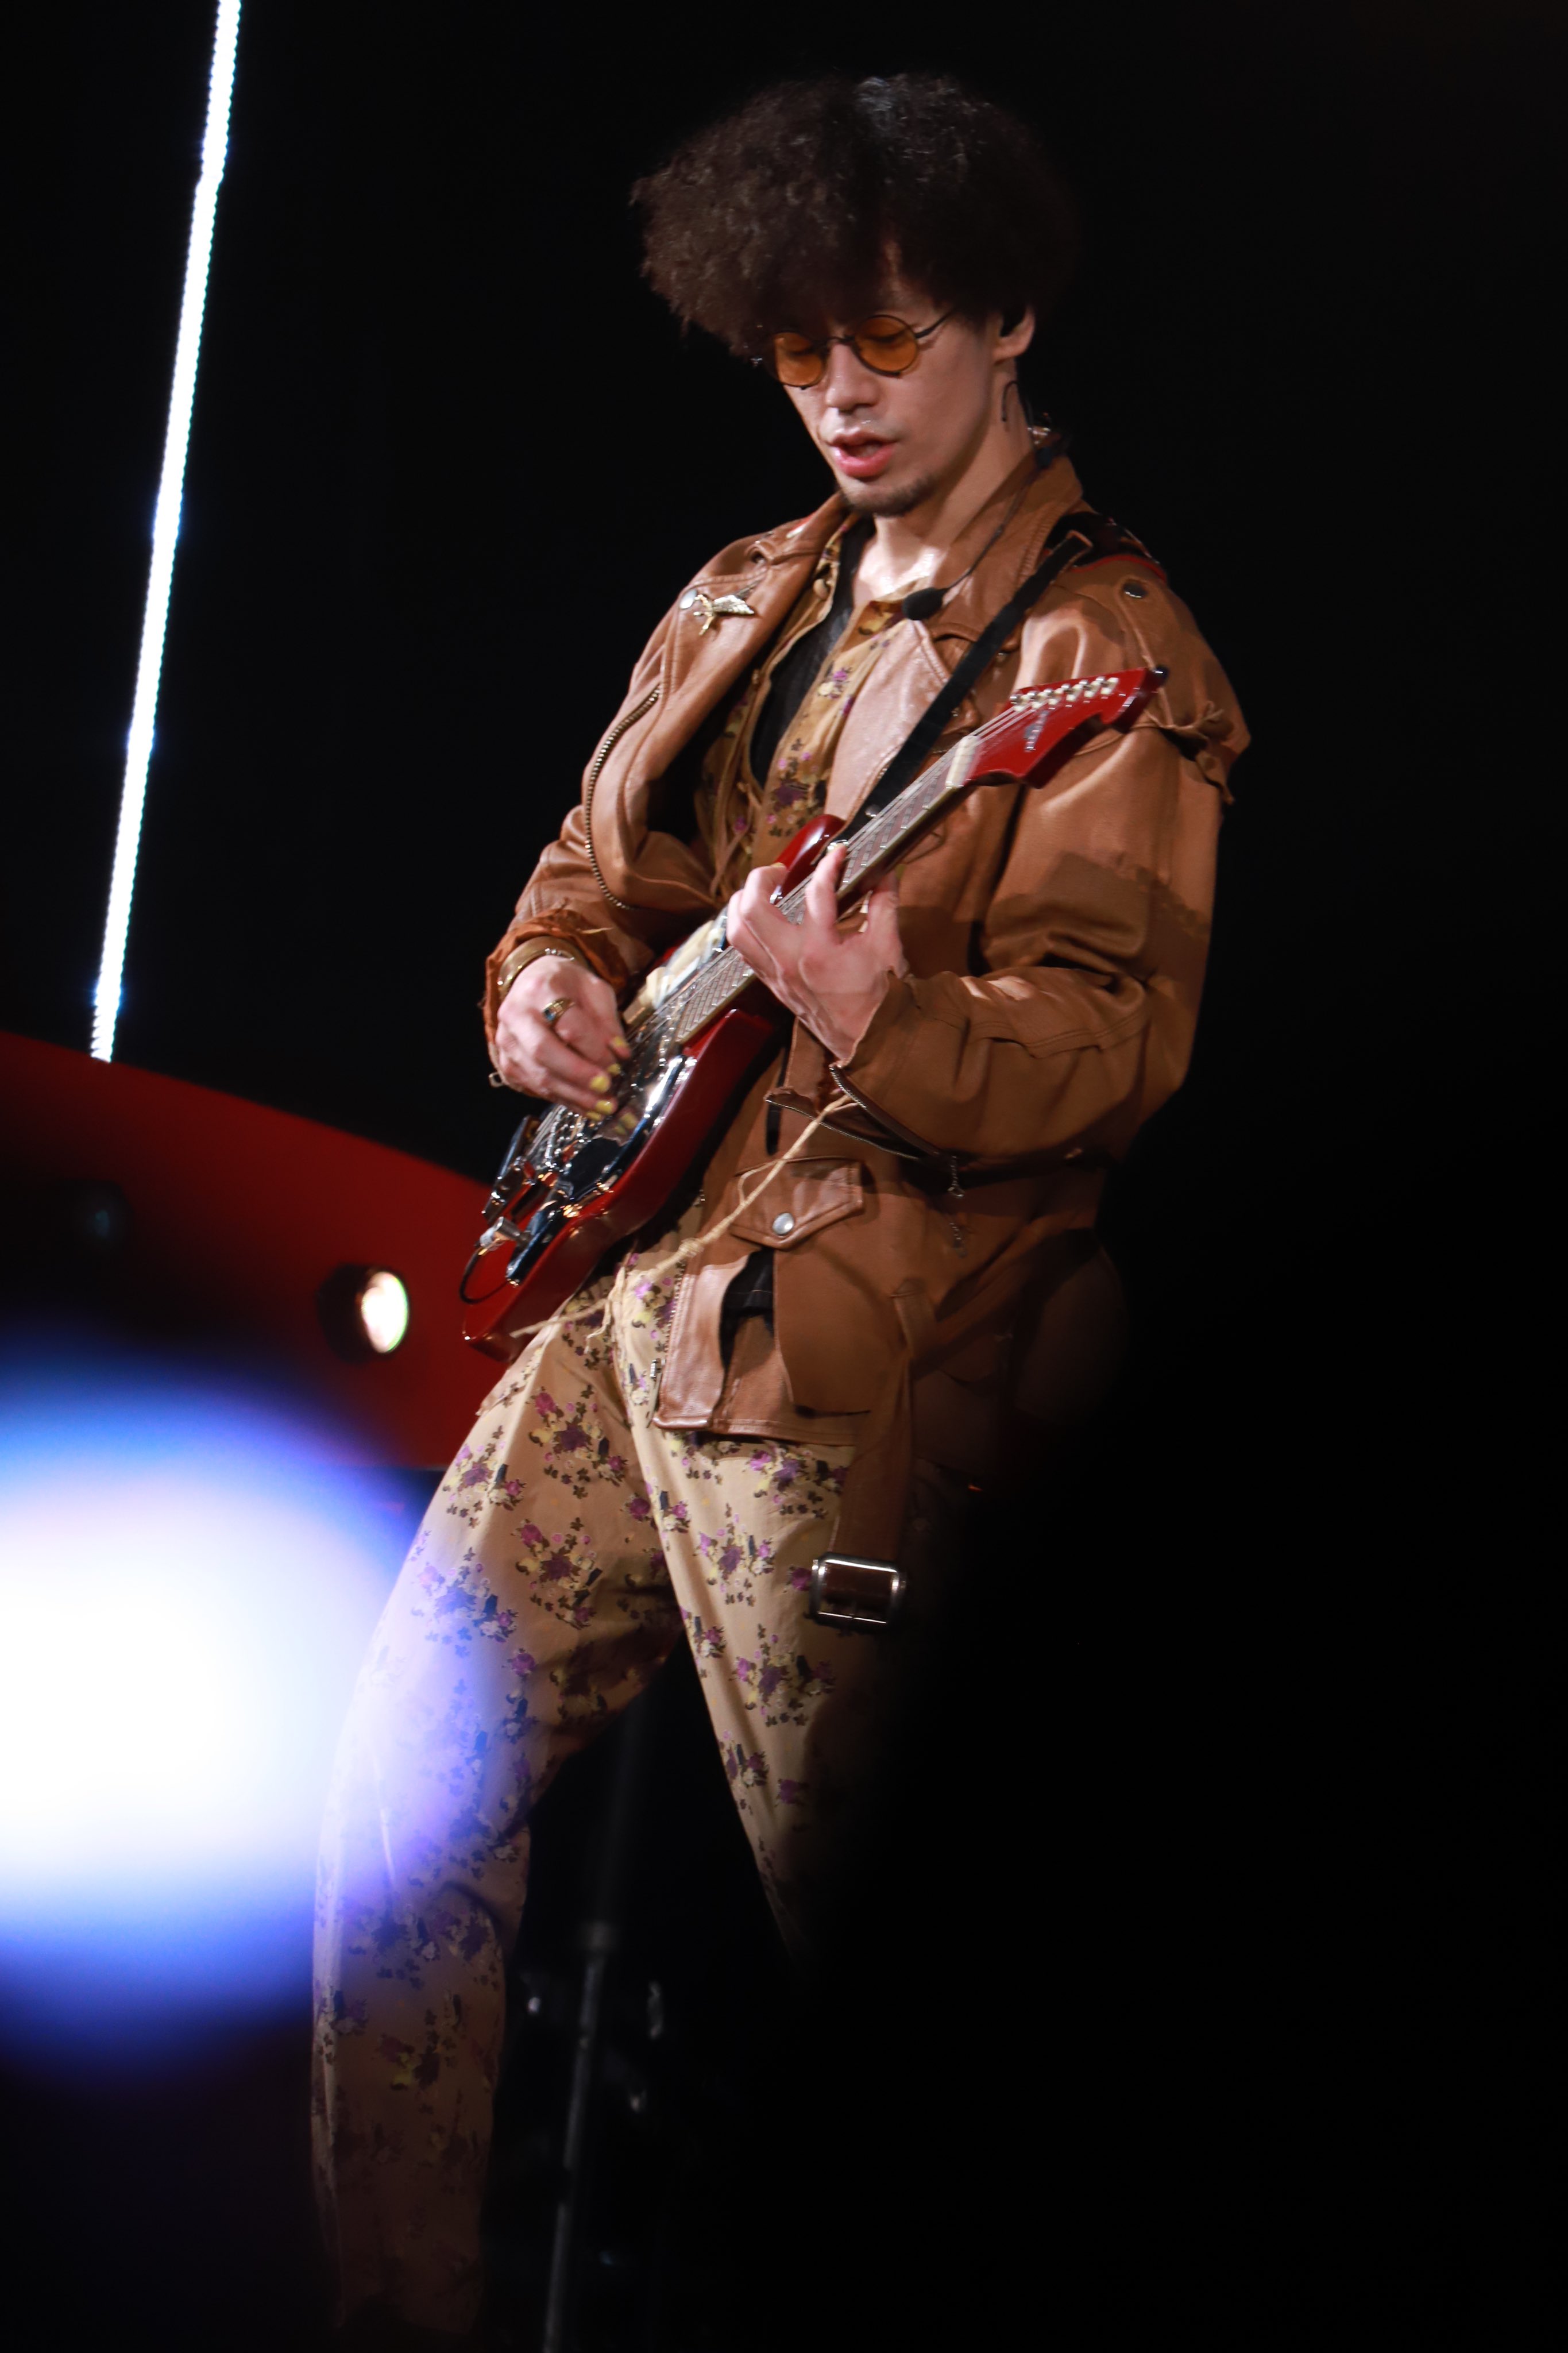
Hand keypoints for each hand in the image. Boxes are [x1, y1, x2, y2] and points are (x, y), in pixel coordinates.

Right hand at [493, 956, 629, 1113]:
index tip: (617, 1066)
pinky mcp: (505, 1061)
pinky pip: (534, 1087)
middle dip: (578, 1076)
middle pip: (545, 1052)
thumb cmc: (566, 985)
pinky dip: (562, 1099)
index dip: (594, 1050)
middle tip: (606, 1090)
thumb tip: (620, 1055)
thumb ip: (607, 1021)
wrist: (531, 980)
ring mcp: (506, 1040)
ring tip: (602, 1107)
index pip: (568, 1025)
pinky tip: (585, 1107)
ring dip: (573, 1095)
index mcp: (541, 989)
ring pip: (538, 1075)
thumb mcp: (594, 989)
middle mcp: (516, 1015)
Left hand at [727, 844, 908, 1064]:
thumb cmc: (877, 998)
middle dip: (760, 879)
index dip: (828, 866)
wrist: (866, 1040)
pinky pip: (744, 951)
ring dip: (741, 903)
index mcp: (820, 952)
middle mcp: (790, 962)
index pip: (816, 894)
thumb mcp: (887, 948)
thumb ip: (884, 905)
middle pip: (752, 909)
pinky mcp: (772, 984)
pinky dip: (745, 928)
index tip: (837, 854)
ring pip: (737, 931)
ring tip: (759, 889)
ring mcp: (776, 975)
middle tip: (778, 870)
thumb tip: (884, 875)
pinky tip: (758, 918)